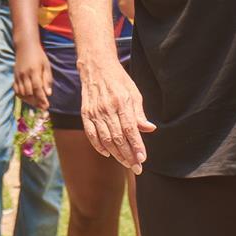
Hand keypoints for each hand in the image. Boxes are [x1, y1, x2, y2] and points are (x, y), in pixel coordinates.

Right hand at [14, 37, 51, 109]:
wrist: (25, 46)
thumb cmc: (38, 55)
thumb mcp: (46, 65)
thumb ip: (47, 79)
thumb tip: (48, 93)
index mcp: (34, 71)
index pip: (37, 88)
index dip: (42, 99)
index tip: (47, 106)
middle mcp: (24, 74)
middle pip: (29, 93)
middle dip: (36, 102)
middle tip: (43, 107)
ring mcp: (18, 76)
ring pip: (22, 93)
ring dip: (30, 100)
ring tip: (37, 104)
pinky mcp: (14, 77)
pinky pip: (16, 90)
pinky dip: (22, 96)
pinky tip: (28, 98)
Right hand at [78, 54, 154, 172]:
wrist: (96, 67)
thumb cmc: (119, 80)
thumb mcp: (133, 93)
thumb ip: (139, 113)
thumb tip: (150, 129)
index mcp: (121, 102)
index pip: (130, 129)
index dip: (136, 146)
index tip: (143, 159)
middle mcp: (107, 108)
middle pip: (118, 138)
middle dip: (128, 155)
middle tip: (137, 168)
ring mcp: (94, 112)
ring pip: (105, 139)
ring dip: (116, 154)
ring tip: (126, 164)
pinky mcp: (85, 114)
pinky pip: (91, 134)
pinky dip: (99, 146)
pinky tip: (108, 154)